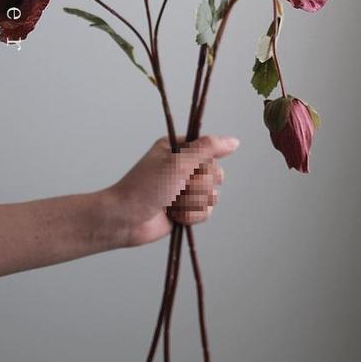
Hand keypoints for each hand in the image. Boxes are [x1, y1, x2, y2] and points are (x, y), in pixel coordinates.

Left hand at [107, 135, 239, 246]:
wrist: (126, 219)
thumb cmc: (146, 186)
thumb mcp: (178, 162)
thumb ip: (207, 149)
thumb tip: (234, 141)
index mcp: (179, 148)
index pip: (210, 150)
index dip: (205, 163)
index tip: (192, 168)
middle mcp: (184, 167)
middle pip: (215, 174)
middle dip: (198, 186)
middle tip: (179, 187)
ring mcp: (185, 189)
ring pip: (212, 195)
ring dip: (193, 202)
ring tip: (173, 203)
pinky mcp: (186, 209)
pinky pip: (205, 212)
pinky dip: (191, 216)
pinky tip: (174, 215)